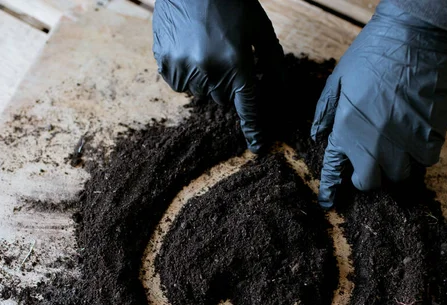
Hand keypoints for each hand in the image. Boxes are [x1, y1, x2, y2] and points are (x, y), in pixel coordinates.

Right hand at [152, 0, 283, 152]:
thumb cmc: (232, 3)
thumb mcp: (260, 29)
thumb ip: (272, 63)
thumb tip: (282, 93)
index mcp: (235, 63)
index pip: (247, 107)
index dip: (254, 129)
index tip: (258, 147)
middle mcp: (208, 71)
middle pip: (224, 99)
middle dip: (229, 85)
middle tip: (228, 58)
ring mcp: (183, 68)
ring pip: (202, 93)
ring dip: (208, 80)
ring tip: (207, 49)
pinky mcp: (164, 64)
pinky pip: (181, 85)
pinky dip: (188, 75)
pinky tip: (191, 51)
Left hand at [311, 1, 446, 207]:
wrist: (414, 36)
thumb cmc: (372, 55)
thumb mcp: (338, 80)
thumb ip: (326, 112)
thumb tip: (317, 136)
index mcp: (347, 130)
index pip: (335, 171)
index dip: (331, 189)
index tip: (328, 202)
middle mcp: (375, 144)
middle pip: (373, 183)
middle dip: (372, 176)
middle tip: (375, 160)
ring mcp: (406, 141)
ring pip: (404, 174)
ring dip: (399, 163)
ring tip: (399, 141)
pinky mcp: (433, 134)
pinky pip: (429, 157)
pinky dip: (424, 150)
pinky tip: (420, 131)